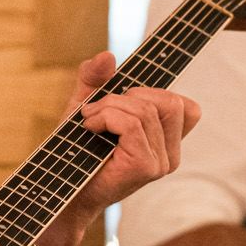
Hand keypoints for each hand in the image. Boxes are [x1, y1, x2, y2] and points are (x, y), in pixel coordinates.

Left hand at [69, 51, 201, 210]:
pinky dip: (107, 117)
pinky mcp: (145, 167)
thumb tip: (108, 56)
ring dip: (110, 106)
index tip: (126, 95)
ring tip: (89, 120)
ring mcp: (160, 163)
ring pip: (146, 110)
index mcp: (166, 144)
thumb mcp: (85, 105)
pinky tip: (90, 127)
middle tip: (98, 111)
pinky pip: (132, 123)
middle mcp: (169, 156)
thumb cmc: (75, 151)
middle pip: (170, 101)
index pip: (186, 107)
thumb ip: (95, 78)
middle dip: (129, 96)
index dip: (157, 93)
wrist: (59, 188)